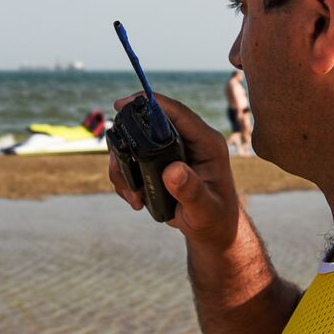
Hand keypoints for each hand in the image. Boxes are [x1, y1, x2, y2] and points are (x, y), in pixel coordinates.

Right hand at [107, 92, 241, 247]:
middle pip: (150, 124)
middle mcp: (190, 141)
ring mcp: (174, 151)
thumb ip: (191, 191)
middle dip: (128, 143)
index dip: (150, 102)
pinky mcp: (163, 162)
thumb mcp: (204, 209)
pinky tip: (135, 198)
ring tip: (133, 195)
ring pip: (137, 143)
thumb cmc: (215, 219)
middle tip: (118, 168)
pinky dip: (127, 178)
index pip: (178, 113)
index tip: (122, 103)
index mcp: (207, 143)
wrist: (212, 230)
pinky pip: (135, 160)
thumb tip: (172, 171)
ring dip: (125, 167)